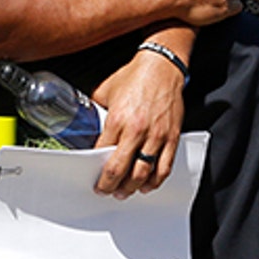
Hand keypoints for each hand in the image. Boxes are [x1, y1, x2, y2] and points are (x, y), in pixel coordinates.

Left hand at [91, 49, 185, 196]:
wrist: (161, 66)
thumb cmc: (134, 77)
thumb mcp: (105, 92)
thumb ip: (96, 112)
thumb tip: (86, 126)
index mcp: (117, 120)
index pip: (102, 155)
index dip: (97, 171)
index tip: (94, 179)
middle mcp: (136, 130)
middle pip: (121, 170)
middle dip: (111, 186)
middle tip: (106, 191)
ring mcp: (156, 136)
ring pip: (143, 173)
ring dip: (132, 187)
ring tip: (124, 192)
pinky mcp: (171, 137)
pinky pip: (164, 167)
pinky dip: (155, 181)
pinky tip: (147, 185)